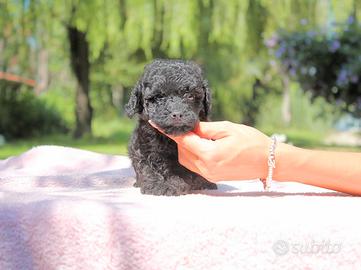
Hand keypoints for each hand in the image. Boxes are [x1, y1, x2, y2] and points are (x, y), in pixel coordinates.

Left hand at [149, 121, 270, 181]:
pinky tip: (201, 146)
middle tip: (190, 126)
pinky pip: (194, 165)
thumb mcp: (227, 128)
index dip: (168, 131)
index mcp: (209, 155)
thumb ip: (204, 128)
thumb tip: (188, 126)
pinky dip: (192, 155)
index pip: (182, 141)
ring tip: (198, 135)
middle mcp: (206, 168)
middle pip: (182, 151)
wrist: (268, 161)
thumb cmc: (251, 141)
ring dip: (186, 147)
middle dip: (181, 138)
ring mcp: (209, 175)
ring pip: (186, 160)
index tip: (155, 123)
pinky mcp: (212, 177)